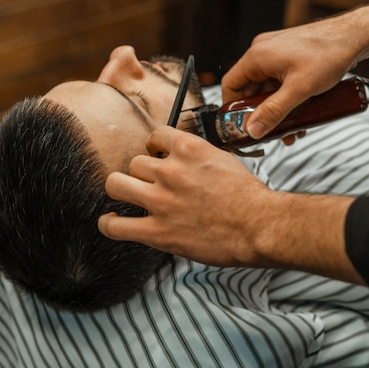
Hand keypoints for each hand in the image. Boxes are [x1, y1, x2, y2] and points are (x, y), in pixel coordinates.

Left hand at [97, 126, 282, 266]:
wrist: (259, 226)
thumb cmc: (249, 198)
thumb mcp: (224, 160)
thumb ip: (197, 157)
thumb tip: (184, 158)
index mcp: (188, 149)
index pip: (154, 136)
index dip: (153, 147)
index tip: (157, 157)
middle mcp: (170, 171)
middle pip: (134, 163)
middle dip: (141, 173)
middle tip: (149, 184)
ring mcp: (160, 201)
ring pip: (115, 184)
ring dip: (121, 190)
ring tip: (127, 197)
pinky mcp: (157, 231)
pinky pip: (115, 226)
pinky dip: (108, 224)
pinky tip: (112, 222)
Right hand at [221, 16, 363, 139]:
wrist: (354, 37)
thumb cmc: (329, 53)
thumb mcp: (299, 89)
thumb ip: (274, 111)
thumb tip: (254, 129)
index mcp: (258, 56)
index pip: (230, 84)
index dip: (232, 108)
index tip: (240, 125)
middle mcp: (263, 52)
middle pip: (249, 90)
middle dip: (260, 113)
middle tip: (269, 131)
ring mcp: (276, 54)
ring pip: (267, 89)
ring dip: (275, 109)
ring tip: (290, 127)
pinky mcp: (289, 57)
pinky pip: (279, 83)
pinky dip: (285, 99)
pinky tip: (299, 112)